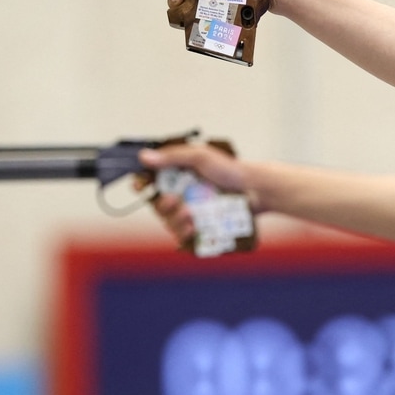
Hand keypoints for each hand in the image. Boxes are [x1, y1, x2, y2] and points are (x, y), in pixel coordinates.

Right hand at [136, 143, 255, 245]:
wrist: (255, 190)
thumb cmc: (230, 169)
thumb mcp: (200, 157)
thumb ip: (172, 157)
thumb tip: (144, 157)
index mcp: (177, 175)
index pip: (150, 181)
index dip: (141, 184)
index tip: (140, 187)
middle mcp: (181, 194)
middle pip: (157, 205)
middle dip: (162, 205)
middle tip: (174, 201)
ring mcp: (190, 212)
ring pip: (169, 222)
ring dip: (174, 220)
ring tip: (189, 216)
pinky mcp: (200, 227)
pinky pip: (183, 237)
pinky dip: (184, 235)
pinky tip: (192, 229)